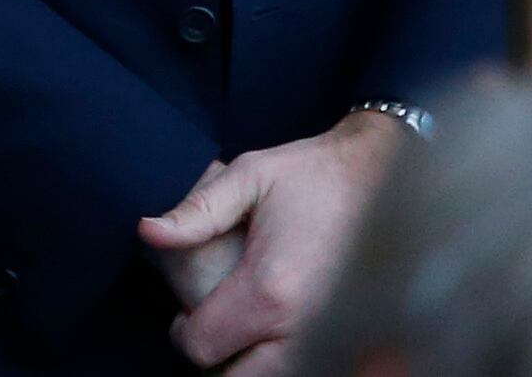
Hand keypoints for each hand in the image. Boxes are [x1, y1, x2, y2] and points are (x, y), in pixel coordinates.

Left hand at [139, 111, 405, 372]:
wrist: (384, 180)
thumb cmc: (310, 175)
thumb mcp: (248, 176)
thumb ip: (196, 212)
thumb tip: (148, 232)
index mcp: (270, 292)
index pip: (203, 347)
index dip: (182, 333)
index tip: (183, 312)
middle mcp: (304, 330)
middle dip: (216, 357)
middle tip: (212, 324)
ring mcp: (334, 344)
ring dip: (250, 363)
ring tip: (242, 328)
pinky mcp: (353, 344)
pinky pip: (305, 371)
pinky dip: (281, 362)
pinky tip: (273, 334)